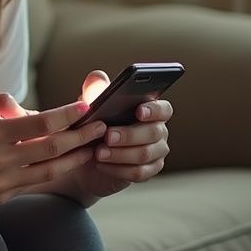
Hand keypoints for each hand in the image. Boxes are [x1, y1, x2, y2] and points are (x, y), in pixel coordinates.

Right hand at [0, 93, 108, 205]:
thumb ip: (0, 102)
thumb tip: (35, 111)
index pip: (42, 123)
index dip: (68, 114)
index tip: (86, 106)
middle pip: (54, 147)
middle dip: (83, 135)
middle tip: (103, 126)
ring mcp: (1, 182)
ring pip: (51, 170)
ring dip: (77, 157)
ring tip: (95, 146)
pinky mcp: (1, 197)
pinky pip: (36, 183)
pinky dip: (57, 171)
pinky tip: (70, 162)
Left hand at [66, 70, 172, 202]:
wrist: (87, 157)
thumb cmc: (95, 126)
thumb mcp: (92, 107)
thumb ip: (95, 91)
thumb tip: (97, 77)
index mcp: (151, 111)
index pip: (164, 108)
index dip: (154, 110)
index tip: (139, 111)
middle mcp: (158, 131)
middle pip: (154, 132)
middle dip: (129, 134)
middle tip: (108, 136)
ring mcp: (156, 153)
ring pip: (145, 154)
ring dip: (121, 154)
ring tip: (99, 152)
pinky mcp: (148, 171)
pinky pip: (139, 173)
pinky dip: (119, 170)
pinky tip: (102, 165)